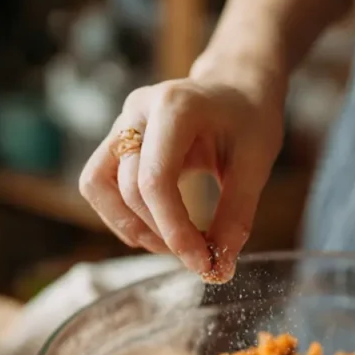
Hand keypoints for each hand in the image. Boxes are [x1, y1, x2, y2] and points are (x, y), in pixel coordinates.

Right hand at [79, 62, 283, 277]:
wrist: (238, 86)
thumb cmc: (250, 118)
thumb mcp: (256, 163)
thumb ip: (236, 215)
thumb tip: (220, 268)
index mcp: (175, 106)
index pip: (155, 181)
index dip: (174, 231)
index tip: (202, 262)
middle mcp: (138, 110)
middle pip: (128, 188)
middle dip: (160, 233)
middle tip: (198, 256)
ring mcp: (121, 122)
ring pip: (98, 186)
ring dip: (129, 226)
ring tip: (171, 244)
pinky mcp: (116, 139)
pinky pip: (100, 183)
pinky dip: (122, 213)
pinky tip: (155, 229)